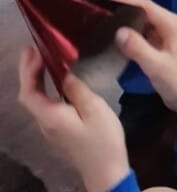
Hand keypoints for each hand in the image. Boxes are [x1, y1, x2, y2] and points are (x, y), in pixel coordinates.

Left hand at [18, 47, 129, 191]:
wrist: (106, 170)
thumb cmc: (102, 140)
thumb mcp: (94, 109)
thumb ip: (78, 90)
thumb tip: (66, 74)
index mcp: (51, 117)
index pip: (29, 93)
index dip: (29, 71)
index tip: (37, 50)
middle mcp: (46, 122)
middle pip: (28, 96)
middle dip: (27, 72)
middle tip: (30, 48)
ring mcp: (52, 127)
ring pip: (35, 100)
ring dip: (34, 78)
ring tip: (40, 58)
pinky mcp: (60, 129)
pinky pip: (45, 103)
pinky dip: (44, 87)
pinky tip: (54, 78)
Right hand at [110, 0, 176, 133]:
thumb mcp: (155, 65)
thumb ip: (137, 47)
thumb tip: (119, 30)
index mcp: (172, 23)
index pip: (146, 5)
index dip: (127, 0)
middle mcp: (171, 24)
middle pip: (145, 12)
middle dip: (125, 10)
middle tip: (102, 13)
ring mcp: (168, 35)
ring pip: (144, 23)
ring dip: (128, 23)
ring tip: (106, 23)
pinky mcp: (163, 45)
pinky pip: (145, 34)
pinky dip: (132, 34)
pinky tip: (118, 39)